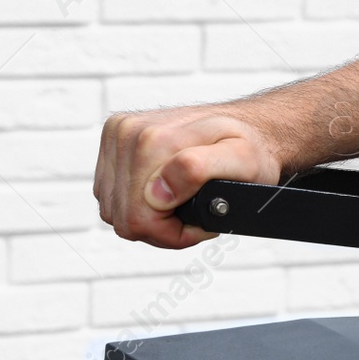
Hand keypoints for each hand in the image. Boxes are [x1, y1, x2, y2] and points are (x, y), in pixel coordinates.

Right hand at [96, 102, 285, 248]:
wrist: (246, 126)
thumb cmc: (248, 147)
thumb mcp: (242, 160)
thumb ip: (198, 171)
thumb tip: (156, 192)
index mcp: (152, 139)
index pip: (139, 218)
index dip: (174, 233)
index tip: (200, 222)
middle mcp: (128, 133)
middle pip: (124, 217)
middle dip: (162, 227)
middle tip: (194, 214)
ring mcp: (117, 137)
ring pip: (115, 210)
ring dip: (149, 217)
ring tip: (182, 203)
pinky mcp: (113, 144)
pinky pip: (111, 196)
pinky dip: (137, 204)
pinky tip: (165, 194)